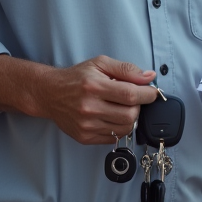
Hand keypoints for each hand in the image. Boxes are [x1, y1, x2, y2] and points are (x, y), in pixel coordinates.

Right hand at [39, 57, 157, 144]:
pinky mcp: (84, 137)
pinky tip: (112, 116)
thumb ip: (126, 69)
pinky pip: (113, 138)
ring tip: (122, 107)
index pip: (131, 95)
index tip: (152, 92)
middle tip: (133, 99)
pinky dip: (119, 128)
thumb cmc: (76, 77)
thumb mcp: (100, 64)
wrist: (50, 94)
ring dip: (130, 118)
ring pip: (124, 129)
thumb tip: (149, 77)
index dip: (147, 94)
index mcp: (94, 86)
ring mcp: (86, 125)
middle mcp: (89, 107)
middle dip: (138, 107)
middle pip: (130, 115)